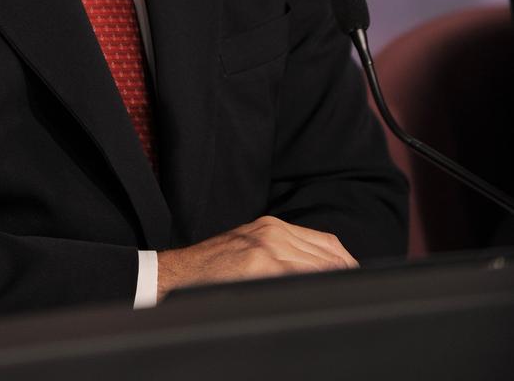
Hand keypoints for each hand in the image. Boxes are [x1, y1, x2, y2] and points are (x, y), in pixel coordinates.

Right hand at [157, 215, 357, 299]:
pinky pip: (301, 276)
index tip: (356, 283)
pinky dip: (317, 288)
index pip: (327, 244)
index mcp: (272, 226)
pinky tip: (321, 301)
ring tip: (344, 303)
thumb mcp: (248, 251)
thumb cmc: (209, 270)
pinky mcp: (259, 264)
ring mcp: (267, 247)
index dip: (347, 265)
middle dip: (347, 278)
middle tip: (358, 298)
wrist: (173, 275)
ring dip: (336, 284)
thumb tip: (318, 277)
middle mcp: (272, 232)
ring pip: (321, 266)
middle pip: (330, 256)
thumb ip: (281, 256)